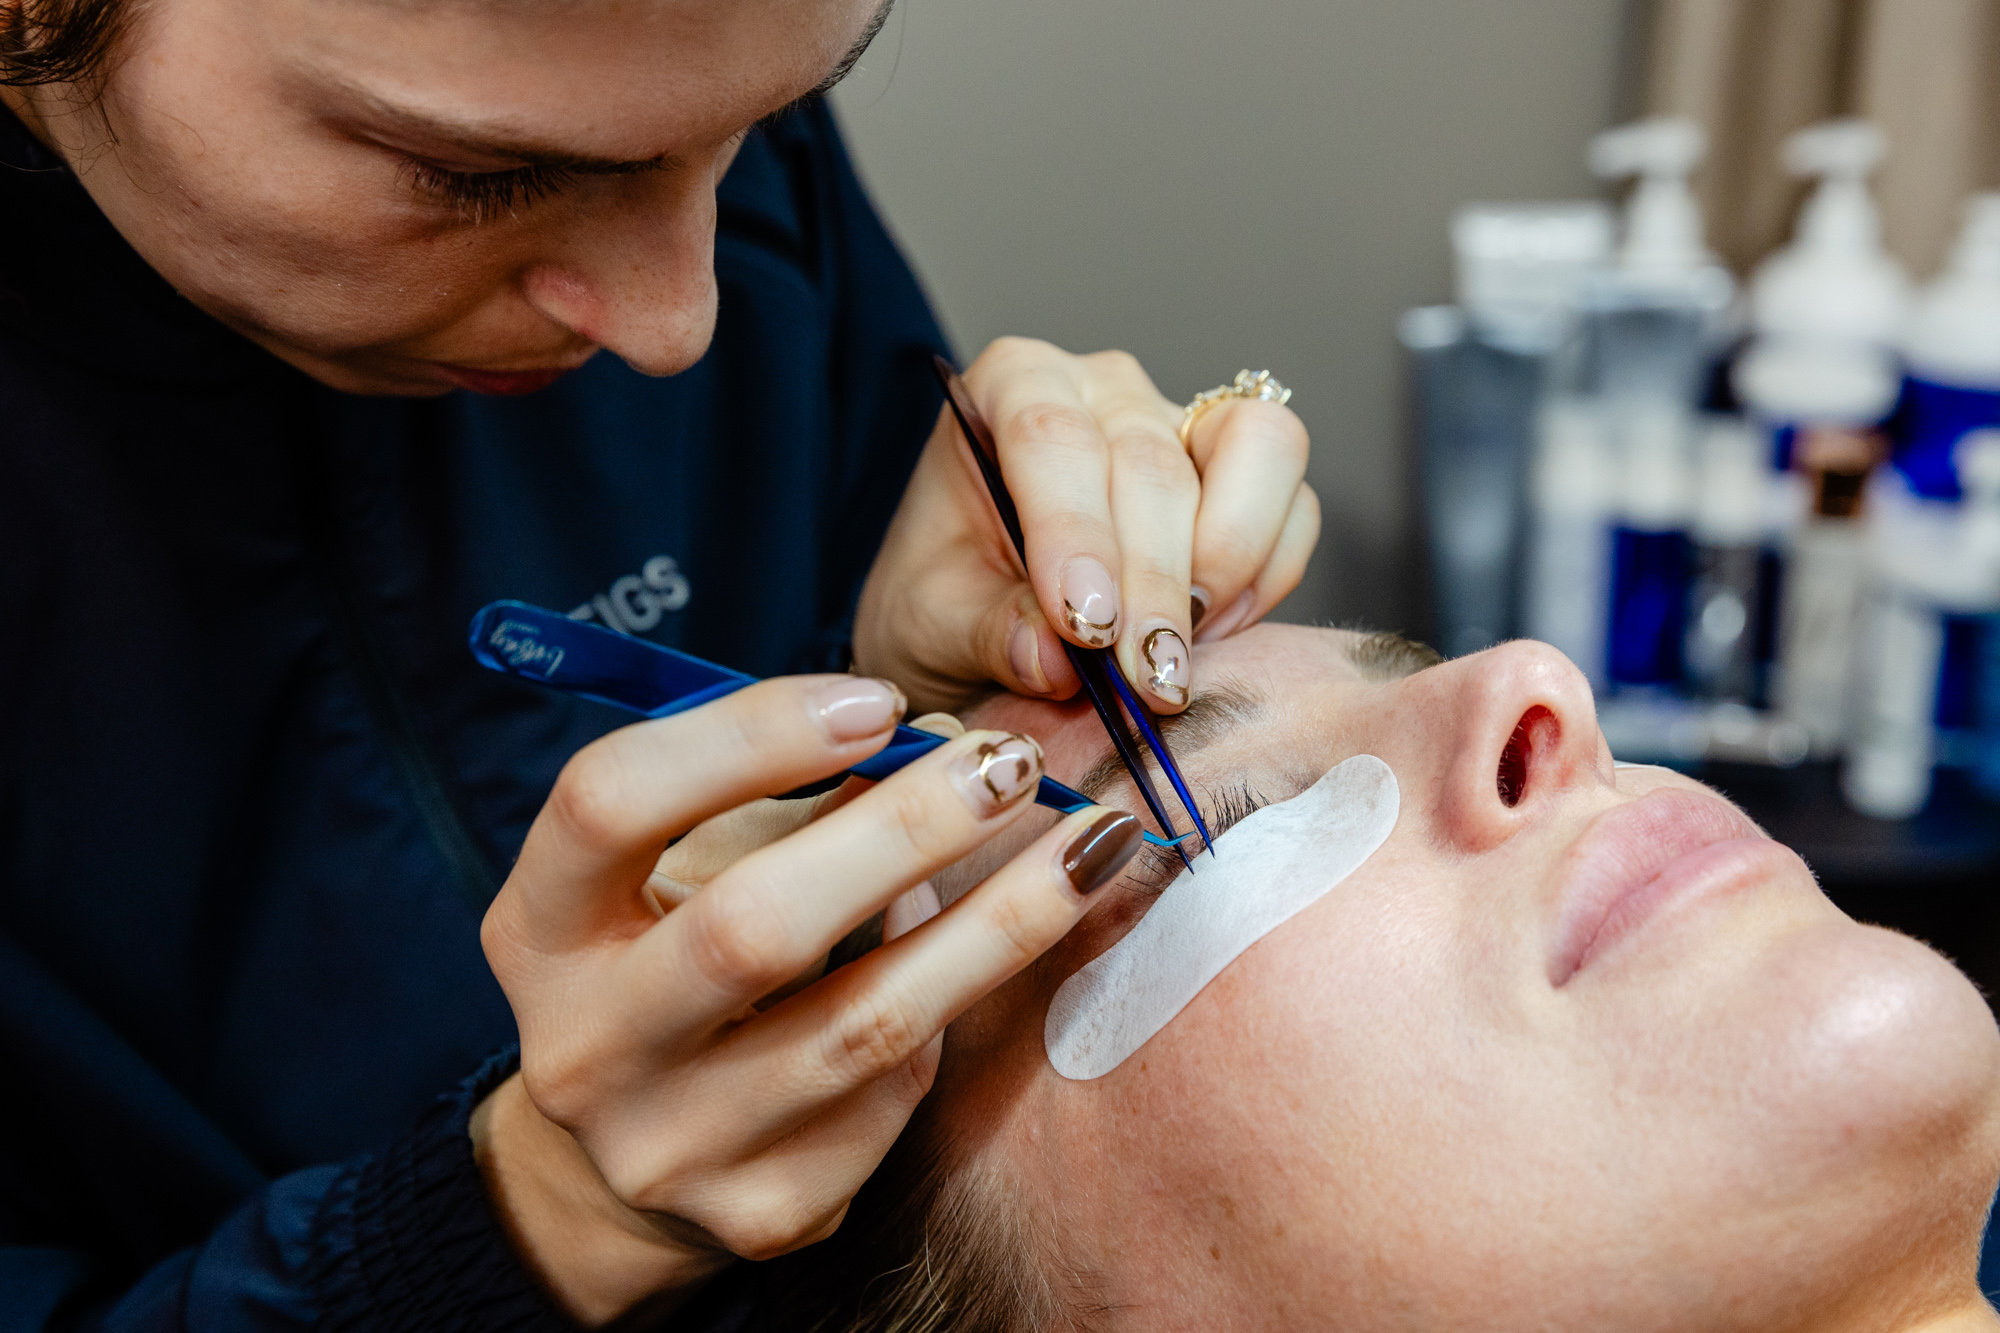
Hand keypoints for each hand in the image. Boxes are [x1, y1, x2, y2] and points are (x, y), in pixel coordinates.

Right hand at [471, 677, 1141, 1323]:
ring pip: (863, 1026)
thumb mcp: (686, 866)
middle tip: (1012, 764)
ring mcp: (669, 1147)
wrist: (638, 1152)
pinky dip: (951, 1012)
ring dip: (997, 925)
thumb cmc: (677, 952)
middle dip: (905, 832)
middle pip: (750, 929)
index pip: (610, 802)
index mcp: (538, 927)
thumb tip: (939, 740)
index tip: (883, 702)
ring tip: (1086, 846)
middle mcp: (583, 1050)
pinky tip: (995, 955)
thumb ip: (783, 801)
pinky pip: (892, 1097)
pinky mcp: (760, 1214)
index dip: (749, 737)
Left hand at [854, 337, 1317, 711]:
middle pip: (1153, 463)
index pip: (1050, 437)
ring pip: (1257, 452)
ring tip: (1179, 653)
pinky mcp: (1244, 474)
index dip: (1076, 533)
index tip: (1087, 627)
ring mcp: (1184, 422)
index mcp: (1010, 384)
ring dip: (1230, 564)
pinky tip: (1210, 638)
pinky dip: (1268, 578)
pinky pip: (1294, 508)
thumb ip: (989, 633)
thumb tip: (1054, 660)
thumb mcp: (933, 622)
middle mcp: (1105, 388)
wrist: (974, 610)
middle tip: (1143, 681)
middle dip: (1154, 584)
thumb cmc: (943, 595)